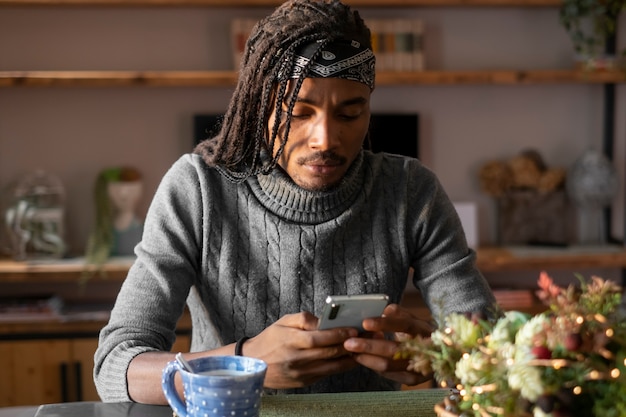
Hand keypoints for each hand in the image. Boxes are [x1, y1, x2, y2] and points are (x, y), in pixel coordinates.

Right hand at [243, 312, 358, 388]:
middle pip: (328, 353)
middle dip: (349, 345)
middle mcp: (297, 359)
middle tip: (365, 338)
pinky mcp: (304, 382)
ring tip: (362, 349)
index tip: (353, 330)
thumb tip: (323, 320)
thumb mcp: (283, 322)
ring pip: (332, 366)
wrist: (254, 363)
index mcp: (291, 341)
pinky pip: (327, 373)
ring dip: (349, 358)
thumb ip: (304, 318)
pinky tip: (349, 359)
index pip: (318, 338)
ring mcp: (301, 373)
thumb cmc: (271, 338)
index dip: (337, 335)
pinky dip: (340, 366)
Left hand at [343, 304, 432, 385]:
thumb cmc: (418, 331)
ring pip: (389, 365)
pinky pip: (388, 374)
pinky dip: (373, 365)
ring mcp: (420, 367)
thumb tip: (384, 310)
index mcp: (425, 329)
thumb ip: (398, 312)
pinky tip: (362, 358)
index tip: (365, 323)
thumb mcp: (412, 318)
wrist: (439, 352)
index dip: (385, 324)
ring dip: (367, 358)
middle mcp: (425, 350)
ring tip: (351, 351)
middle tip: (349, 342)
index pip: (405, 325)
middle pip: (394, 350)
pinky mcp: (413, 379)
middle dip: (369, 346)